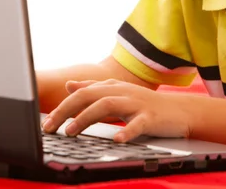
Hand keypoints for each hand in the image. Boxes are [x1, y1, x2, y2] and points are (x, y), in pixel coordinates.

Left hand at [42, 79, 192, 141]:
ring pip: (107, 105)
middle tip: (50, 128)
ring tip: (71, 131)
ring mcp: (136, 103)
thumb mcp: (117, 94)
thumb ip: (93, 89)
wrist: (180, 111)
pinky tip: (116, 140)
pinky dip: (126, 131)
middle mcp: (122, 91)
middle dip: (66, 111)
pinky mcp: (151, 117)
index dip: (62, 106)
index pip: (82, 93)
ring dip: (86, 117)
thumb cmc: (145, 105)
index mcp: (112, 87)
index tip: (45, 123)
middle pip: (89, 95)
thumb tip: (69, 85)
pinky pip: (137, 124)